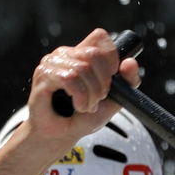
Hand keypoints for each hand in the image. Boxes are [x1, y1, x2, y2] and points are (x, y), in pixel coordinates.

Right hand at [23, 29, 142, 144]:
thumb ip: (127, 81)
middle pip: (94, 54)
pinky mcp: (43, 74)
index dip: (111, 57)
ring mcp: (52, 62)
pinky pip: (70, 78)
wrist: (62, 136)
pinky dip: (80, 96)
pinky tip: (78, 106)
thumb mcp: (113, 100)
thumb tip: (130, 62)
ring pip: (82, 68)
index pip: (100, 37)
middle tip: (97, 100)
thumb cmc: (83, 118)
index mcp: (81, 54)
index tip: (111, 78)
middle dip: (102, 83)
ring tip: (86, 106)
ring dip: (90, 94)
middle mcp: (66, 53)